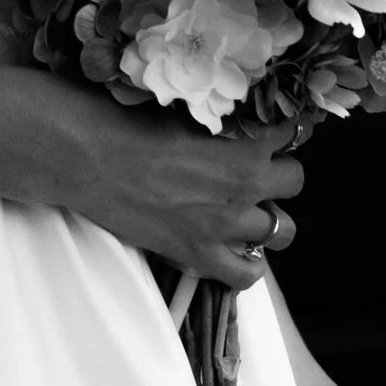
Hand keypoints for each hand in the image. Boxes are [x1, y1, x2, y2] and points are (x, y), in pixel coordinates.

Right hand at [0, 59, 302, 287]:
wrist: (91, 155)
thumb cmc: (131, 122)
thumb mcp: (186, 110)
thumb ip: (220, 120)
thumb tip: (234, 117)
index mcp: (246, 142)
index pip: (290, 134)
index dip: (279, 132)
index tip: (266, 132)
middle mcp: (246, 185)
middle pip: (294, 182)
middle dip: (278, 175)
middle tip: (254, 171)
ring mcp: (226, 224)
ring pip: (281, 230)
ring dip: (266, 217)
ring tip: (244, 209)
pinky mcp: (199, 254)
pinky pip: (246, 275)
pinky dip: (248, 266)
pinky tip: (237, 251)